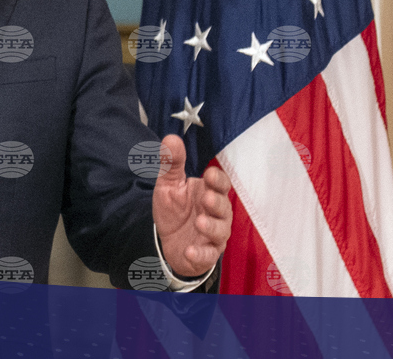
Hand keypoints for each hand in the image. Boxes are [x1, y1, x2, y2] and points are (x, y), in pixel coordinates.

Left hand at [152, 134, 232, 277]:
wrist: (167, 242)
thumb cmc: (174, 209)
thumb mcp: (168, 185)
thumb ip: (172, 164)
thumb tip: (171, 138)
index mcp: (210, 193)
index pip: (221, 184)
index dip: (218, 180)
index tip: (209, 174)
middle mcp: (217, 213)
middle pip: (224, 207)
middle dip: (217, 203)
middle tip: (206, 199)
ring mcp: (214, 235)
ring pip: (221, 231)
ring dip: (211, 226)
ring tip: (199, 222)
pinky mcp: (207, 254)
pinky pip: (208, 255)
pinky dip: (200, 254)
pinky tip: (189, 250)